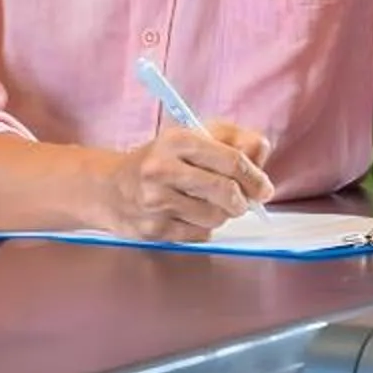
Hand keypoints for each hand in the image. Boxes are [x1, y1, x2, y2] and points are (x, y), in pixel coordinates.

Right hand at [98, 121, 273, 241]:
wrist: (109, 189)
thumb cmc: (160, 160)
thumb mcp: (192, 137)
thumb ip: (232, 140)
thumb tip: (261, 154)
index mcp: (177, 140)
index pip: (232, 160)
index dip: (255, 177)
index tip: (263, 188)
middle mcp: (163, 169)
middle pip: (227, 192)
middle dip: (243, 200)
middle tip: (243, 201)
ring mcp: (156, 202)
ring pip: (215, 217)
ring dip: (222, 215)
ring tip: (209, 205)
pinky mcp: (154, 229)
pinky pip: (199, 235)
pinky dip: (203, 228)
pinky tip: (190, 216)